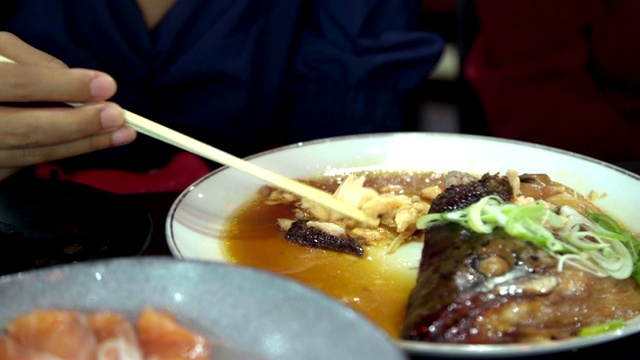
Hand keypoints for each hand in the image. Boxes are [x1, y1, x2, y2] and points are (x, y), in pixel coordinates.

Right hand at [0, 32, 135, 179]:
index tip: (107, 86)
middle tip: (118, 117)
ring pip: (32, 153)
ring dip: (82, 145)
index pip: (22, 85)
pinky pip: (27, 165)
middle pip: (28, 129)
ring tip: (120, 134)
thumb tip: (80, 83)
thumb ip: (33, 62)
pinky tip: (89, 143)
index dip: (64, 86)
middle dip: (79, 125)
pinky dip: (62, 153)